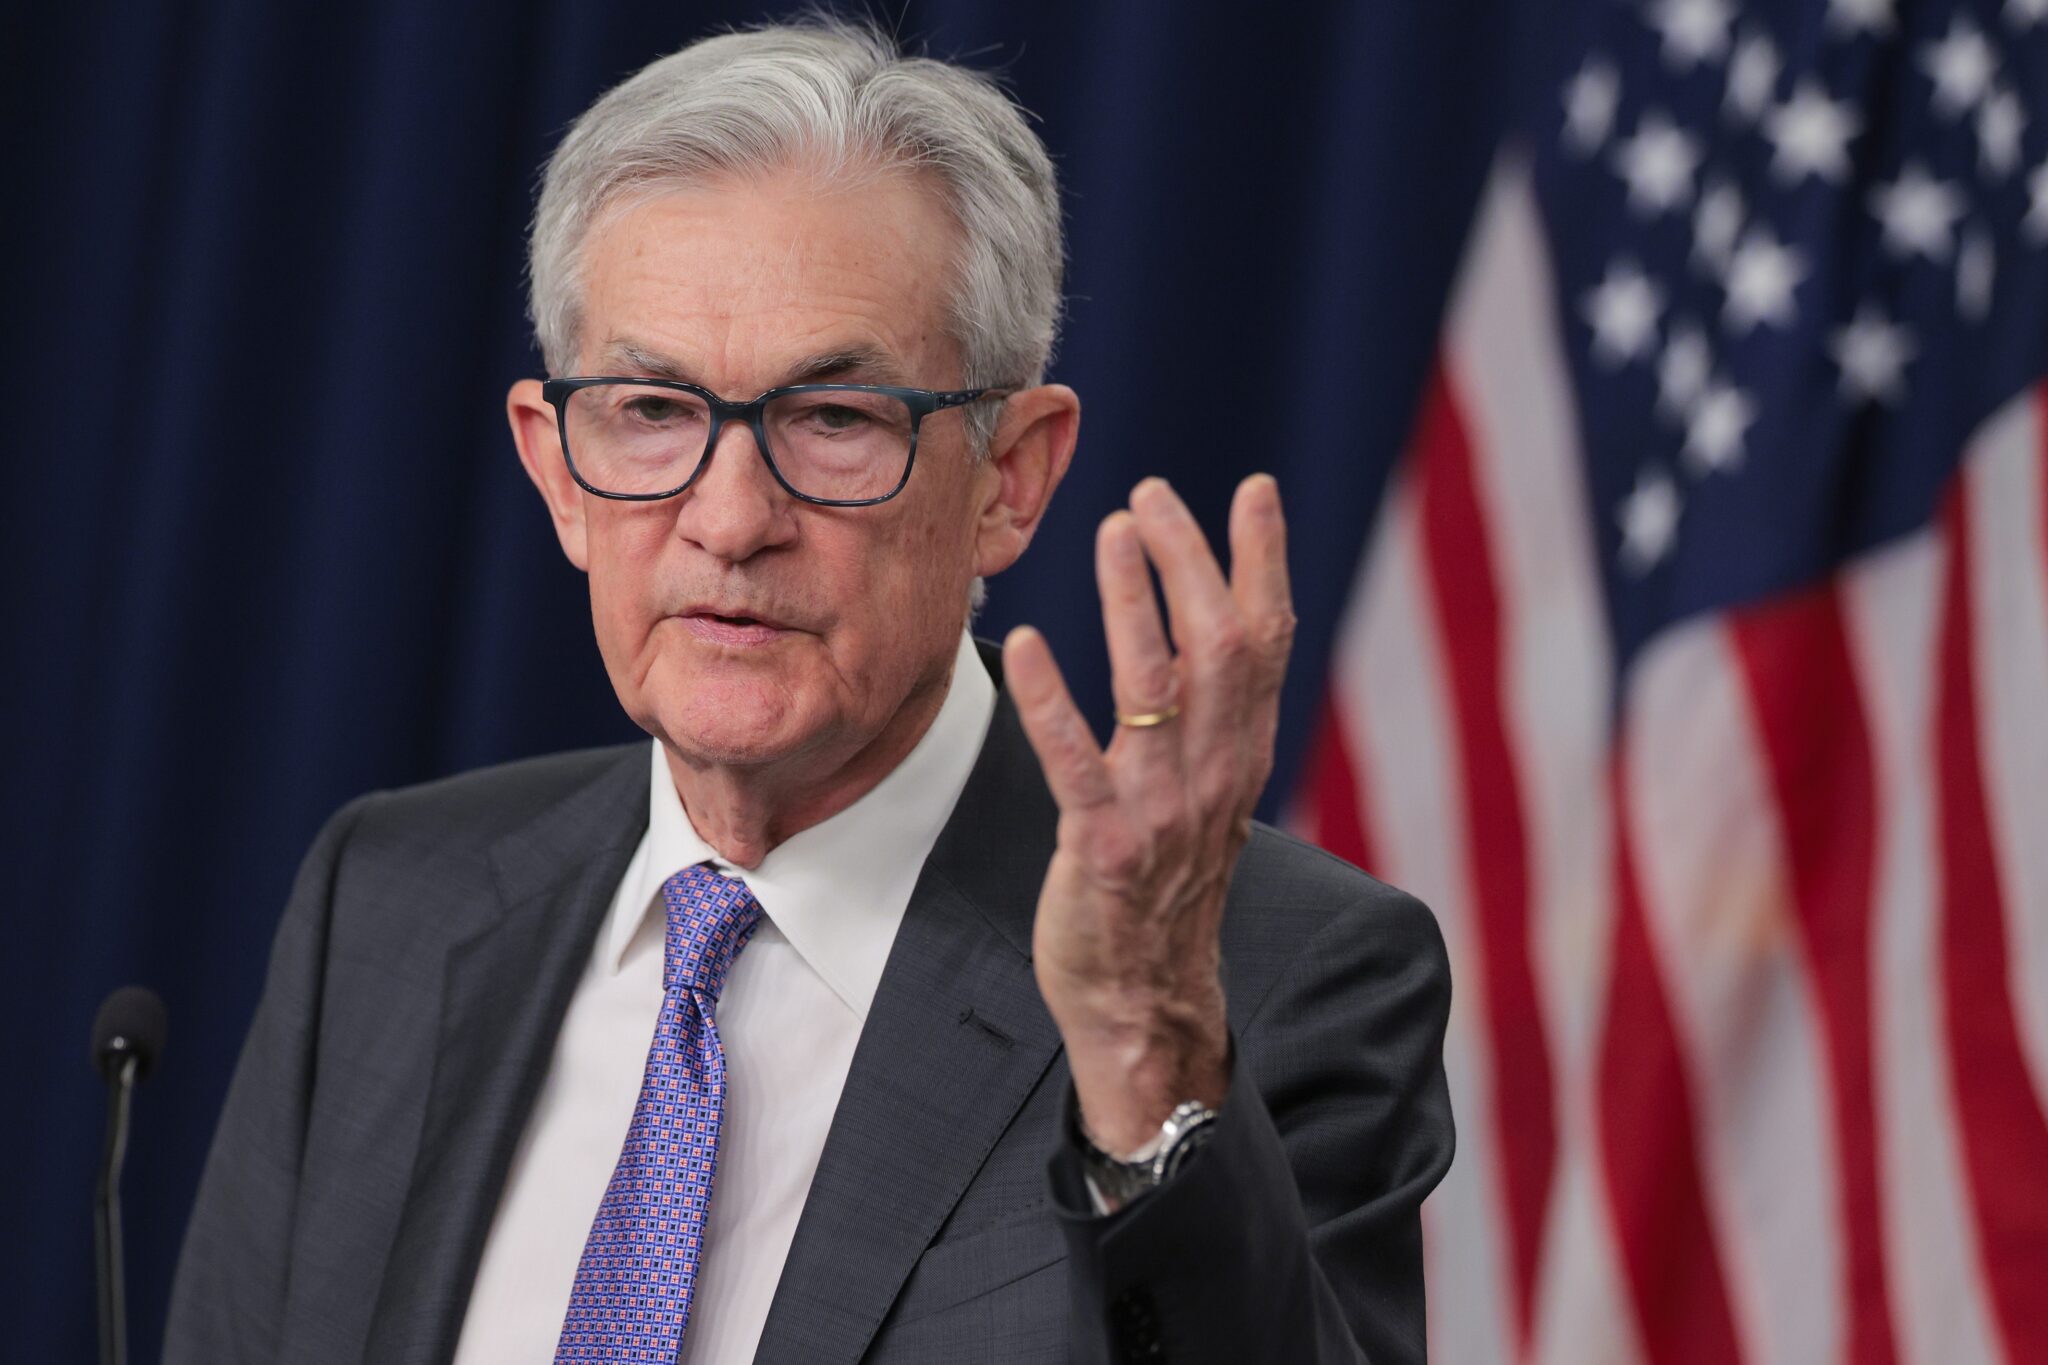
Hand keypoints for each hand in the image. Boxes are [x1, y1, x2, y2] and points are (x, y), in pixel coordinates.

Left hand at [1004, 474, 1295, 1154]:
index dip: (1264, 562)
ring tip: (1113, 531)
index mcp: (1243, 758)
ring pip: (1158, 689)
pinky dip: (1051, 702)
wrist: (1147, 1004)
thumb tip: (1203, 630)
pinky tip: (1027, 643)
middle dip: (1192, 561)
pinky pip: (1076, 765)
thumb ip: (1211, 719)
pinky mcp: (1105, 850)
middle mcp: (1215, 776)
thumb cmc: (1165, 890)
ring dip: (1135, 603)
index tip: (1254, 490)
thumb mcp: (1206, 795)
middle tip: (1153, 496)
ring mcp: (1163, 813)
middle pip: (1222, 647)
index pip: (1270, 642)